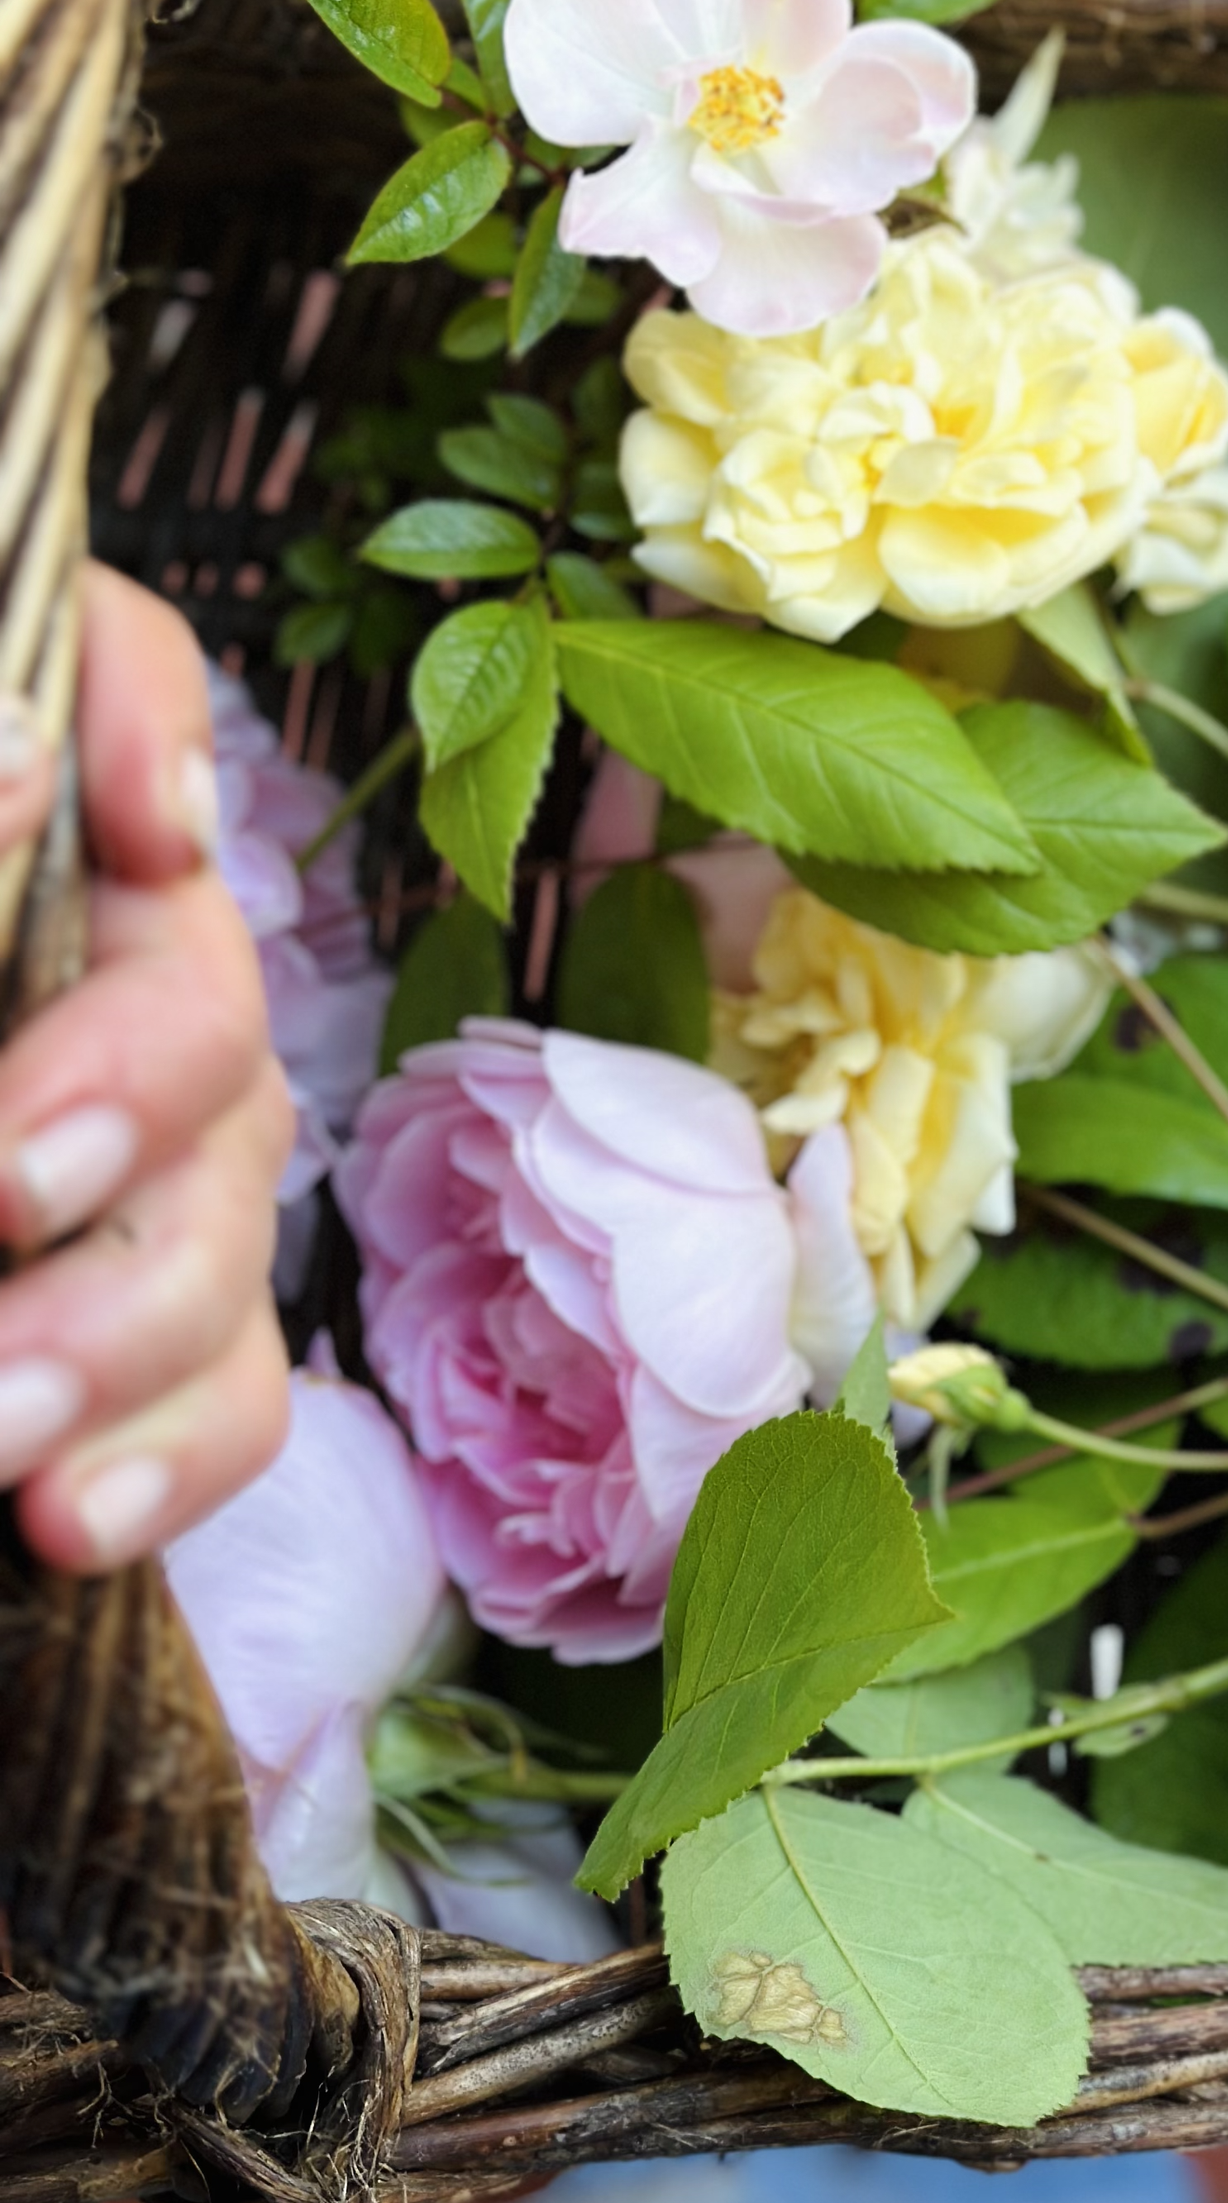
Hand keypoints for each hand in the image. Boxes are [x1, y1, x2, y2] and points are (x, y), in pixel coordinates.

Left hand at [0, 565, 291, 1569]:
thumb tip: (13, 763)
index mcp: (26, 822)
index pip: (123, 678)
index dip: (138, 727)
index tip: (128, 835)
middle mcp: (102, 961)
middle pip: (198, 998)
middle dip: (116, 1102)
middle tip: (2, 1193)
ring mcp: (138, 1157)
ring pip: (226, 1216)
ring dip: (118, 1325)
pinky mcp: (136, 1337)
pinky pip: (229, 1394)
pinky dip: (160, 1461)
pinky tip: (59, 1523)